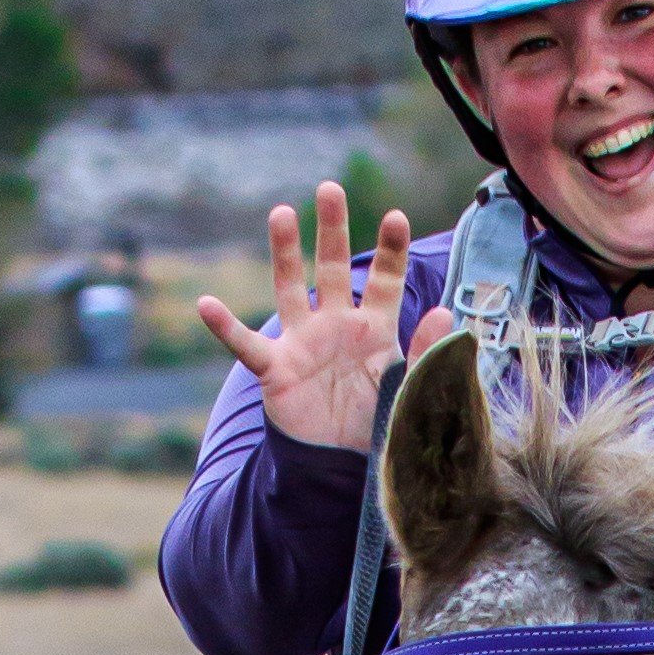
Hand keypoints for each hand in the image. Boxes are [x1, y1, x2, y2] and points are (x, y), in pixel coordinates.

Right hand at [194, 182, 452, 449]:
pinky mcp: (276, 369)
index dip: (391, 250)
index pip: (385, 281)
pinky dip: (225, 326)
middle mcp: (336, 325)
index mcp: (374, 329)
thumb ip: (425, 353)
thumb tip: (446, 313)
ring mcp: (302, 343)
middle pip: (334, 268)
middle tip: (329, 188)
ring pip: (290, 289)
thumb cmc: (374, 424)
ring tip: (281, 213)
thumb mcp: (408, 390)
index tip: (396, 216)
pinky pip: (246, 344)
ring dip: (285, 253)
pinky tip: (206, 304)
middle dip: (332, 229)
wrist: (338, 466)